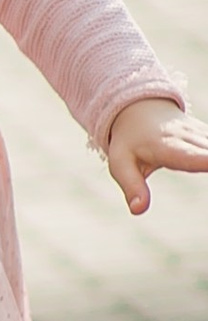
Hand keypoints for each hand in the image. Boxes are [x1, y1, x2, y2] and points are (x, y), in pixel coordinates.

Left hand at [105, 96, 207, 213]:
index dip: (203, 160)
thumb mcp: (120, 163)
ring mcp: (200, 135)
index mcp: (165, 145)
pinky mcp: (207, 136)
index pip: (187, 155)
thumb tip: (137, 210)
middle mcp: (188, 138)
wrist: (140, 110)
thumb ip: (131, 186)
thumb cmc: (128, 141)